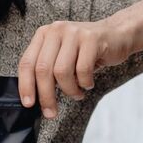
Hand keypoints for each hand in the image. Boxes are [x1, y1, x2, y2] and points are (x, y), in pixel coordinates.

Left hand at [17, 17, 131, 118]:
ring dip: (69, 90)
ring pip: (62, 71)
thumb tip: (36, 97)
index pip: (27, 62)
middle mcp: (56, 30)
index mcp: (44, 34)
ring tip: (77, 93)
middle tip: (51, 112)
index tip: (28, 103)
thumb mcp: (62, 55)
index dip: (26, 85)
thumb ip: (48, 69)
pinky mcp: (92, 39)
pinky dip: (85, 83)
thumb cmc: (87, 49)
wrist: (117, 34)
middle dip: (46, 95)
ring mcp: (74, 33)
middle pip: (43, 69)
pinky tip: (88, 83)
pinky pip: (83, 70)